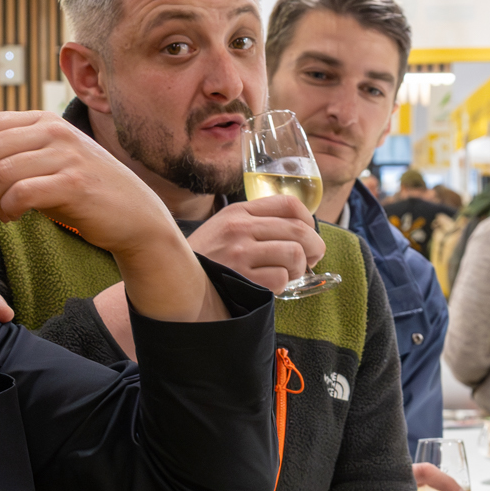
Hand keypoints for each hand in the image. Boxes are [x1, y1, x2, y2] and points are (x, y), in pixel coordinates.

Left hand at [0, 111, 222, 323]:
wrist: (134, 215)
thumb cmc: (83, 191)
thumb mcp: (49, 160)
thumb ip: (15, 152)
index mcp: (44, 119)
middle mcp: (55, 130)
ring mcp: (66, 156)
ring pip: (1, 171)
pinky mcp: (74, 184)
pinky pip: (20, 193)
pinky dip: (7, 208)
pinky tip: (12, 217)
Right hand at [186, 195, 324, 292]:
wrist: (174, 280)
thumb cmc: (206, 257)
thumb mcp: (224, 227)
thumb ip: (256, 222)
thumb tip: (300, 231)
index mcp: (239, 211)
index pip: (289, 204)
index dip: (308, 220)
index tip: (309, 234)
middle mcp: (240, 228)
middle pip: (299, 231)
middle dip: (315, 248)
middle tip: (312, 259)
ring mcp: (240, 253)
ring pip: (294, 255)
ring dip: (299, 269)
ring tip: (288, 274)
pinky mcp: (241, 279)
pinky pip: (281, 279)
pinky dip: (282, 285)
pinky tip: (270, 286)